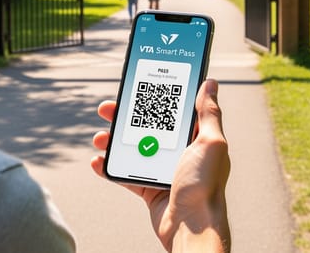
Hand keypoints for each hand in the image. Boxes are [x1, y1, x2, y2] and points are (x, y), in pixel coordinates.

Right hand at [90, 79, 230, 251]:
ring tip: (100, 138)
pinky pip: (126, 174)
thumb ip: (208, 113)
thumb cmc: (205, 185)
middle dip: (125, 117)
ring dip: (113, 141)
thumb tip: (210, 83)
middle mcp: (179, 152)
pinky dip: (110, 168)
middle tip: (107, 109)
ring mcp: (163, 170)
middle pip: (147, 127)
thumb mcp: (210, 142)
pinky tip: (98, 162)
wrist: (192, 227)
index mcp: (195, 138)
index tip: (136, 87)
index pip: (172, 111)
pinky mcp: (150, 189)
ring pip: (133, 149)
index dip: (154, 97)